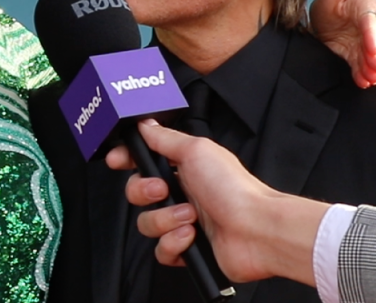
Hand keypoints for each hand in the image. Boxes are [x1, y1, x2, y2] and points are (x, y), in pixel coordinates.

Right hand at [105, 121, 324, 284]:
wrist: (257, 230)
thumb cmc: (235, 189)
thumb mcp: (197, 150)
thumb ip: (165, 138)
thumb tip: (146, 124)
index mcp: (183, 168)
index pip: (143, 161)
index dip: (127, 160)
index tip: (118, 160)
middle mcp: (182, 194)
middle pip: (137, 193)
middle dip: (144, 192)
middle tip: (163, 189)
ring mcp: (183, 222)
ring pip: (146, 223)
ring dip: (164, 220)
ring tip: (189, 217)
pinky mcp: (186, 249)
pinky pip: (160, 250)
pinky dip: (173, 243)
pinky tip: (190, 236)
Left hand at [310, 0, 375, 87]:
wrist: (316, 25)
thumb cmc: (328, 3)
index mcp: (365, 8)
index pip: (371, 21)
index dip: (372, 33)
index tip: (371, 46)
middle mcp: (369, 28)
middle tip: (374, 64)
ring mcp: (364, 45)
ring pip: (373, 56)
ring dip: (373, 66)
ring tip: (370, 76)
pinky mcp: (357, 59)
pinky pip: (364, 67)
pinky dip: (364, 75)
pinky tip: (364, 81)